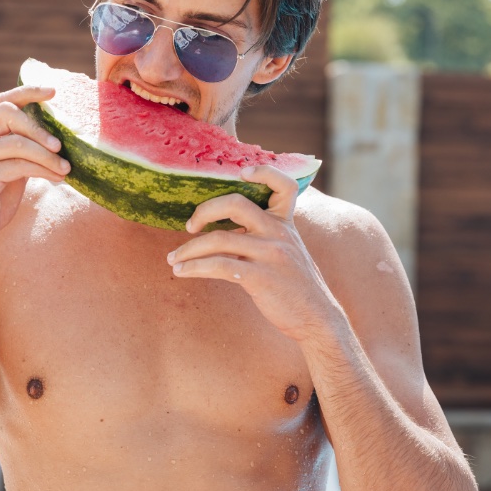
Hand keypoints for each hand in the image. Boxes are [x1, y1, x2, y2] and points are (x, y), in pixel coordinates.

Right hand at [0, 86, 69, 259]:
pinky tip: (57, 178)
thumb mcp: (7, 174)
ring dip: (47, 154)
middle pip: (6, 113)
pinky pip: (18, 165)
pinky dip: (43, 170)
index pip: (0, 102)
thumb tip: (55, 139)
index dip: (26, 92)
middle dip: (39, 126)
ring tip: (66, 167)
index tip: (53, 91)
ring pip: (17, 142)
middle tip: (61, 144)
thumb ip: (20, 153)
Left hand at [166, 165, 335, 340]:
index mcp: (286, 223)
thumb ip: (264, 235)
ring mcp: (271, 254)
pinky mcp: (261, 277)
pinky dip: (194, 267)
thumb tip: (223, 229)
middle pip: (236, 204)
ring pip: (219, 239)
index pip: (284, 186)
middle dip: (204, 211)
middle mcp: (279, 233)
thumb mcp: (287, 250)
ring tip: (173, 259)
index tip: (240, 172)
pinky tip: (182, 272)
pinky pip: (219, 266)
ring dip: (188, 249)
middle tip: (189, 226)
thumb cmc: (294, 284)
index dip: (264, 172)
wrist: (317, 318)